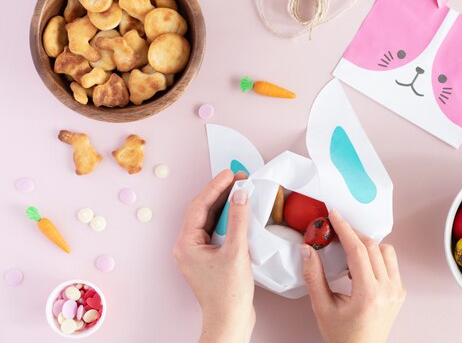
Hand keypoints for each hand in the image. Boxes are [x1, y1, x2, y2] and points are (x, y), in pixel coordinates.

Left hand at [173, 170, 254, 342]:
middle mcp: (188, 246)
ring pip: (210, 220)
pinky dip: (229, 220)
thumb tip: (240, 195)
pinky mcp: (209, 258)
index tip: (230, 174)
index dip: (215, 187)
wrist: (230, 321)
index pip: (199, 206)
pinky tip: (241, 213)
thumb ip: (238, 220)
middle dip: (221, 193)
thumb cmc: (228, 294)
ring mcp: (198, 253)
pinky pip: (217, 231)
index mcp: (186, 244)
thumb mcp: (236, 251)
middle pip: (203, 211)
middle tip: (238, 178)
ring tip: (241, 190)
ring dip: (225, 206)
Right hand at [301, 210, 405, 342]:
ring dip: (368, 245)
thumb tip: (307, 250)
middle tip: (336, 229)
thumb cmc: (341, 335)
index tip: (335, 215)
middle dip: (354, 233)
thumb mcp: (322, 307)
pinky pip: (391, 264)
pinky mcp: (400, 292)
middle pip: (373, 246)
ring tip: (350, 250)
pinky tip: (361, 267)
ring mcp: (397, 291)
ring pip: (386, 251)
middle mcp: (388, 290)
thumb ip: (313, 276)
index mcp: (368, 293)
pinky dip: (376, 258)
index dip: (345, 229)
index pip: (358, 250)